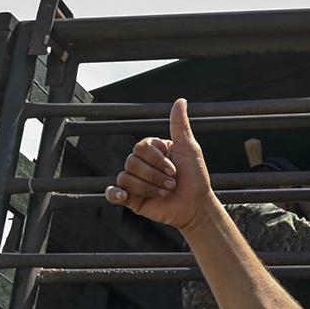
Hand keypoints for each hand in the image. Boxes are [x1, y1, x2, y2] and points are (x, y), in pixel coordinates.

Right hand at [104, 99, 213, 234]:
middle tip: (172, 184)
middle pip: (132, 162)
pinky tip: (124, 196)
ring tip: (165, 193)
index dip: (157, 160)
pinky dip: (114, 194)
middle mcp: (142, 164)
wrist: (196, 207)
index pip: (141, 147)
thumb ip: (180, 126)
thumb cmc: (196, 178)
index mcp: (153, 150)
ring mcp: (135, 181)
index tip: (175, 169)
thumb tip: (180, 100)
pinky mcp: (132, 199)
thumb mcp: (189, 149)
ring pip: (125, 177)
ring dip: (148, 187)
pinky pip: (113, 192)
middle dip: (154, 175)